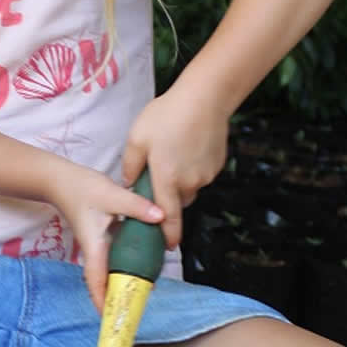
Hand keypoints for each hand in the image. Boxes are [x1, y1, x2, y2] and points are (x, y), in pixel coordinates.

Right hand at [47, 164, 164, 313]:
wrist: (61, 179)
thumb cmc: (81, 189)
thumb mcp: (111, 195)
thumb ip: (136, 206)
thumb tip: (161, 217)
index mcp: (95, 247)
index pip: (96, 281)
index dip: (103, 301)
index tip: (112, 318)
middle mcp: (95, 250)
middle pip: (104, 282)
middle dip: (118, 297)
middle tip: (137, 308)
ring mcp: (98, 244)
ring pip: (110, 270)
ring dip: (123, 281)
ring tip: (144, 289)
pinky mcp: (102, 236)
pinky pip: (115, 256)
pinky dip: (126, 264)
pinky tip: (142, 261)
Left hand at [120, 84, 229, 249]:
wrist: (205, 98)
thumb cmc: (167, 116)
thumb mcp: (137, 139)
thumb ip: (130, 166)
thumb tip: (130, 184)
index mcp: (167, 180)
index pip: (167, 218)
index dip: (167, 236)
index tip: (167, 248)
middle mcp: (189, 183)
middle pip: (177, 201)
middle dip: (167, 194)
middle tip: (159, 170)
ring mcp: (206, 175)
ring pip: (190, 187)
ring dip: (180, 179)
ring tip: (173, 151)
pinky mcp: (217, 165)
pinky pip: (201, 174)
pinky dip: (193, 167)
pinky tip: (187, 145)